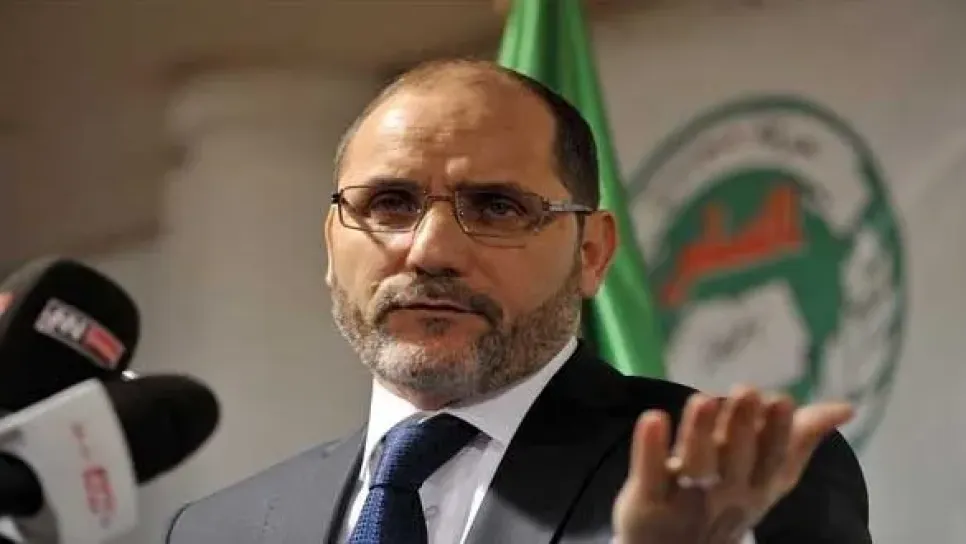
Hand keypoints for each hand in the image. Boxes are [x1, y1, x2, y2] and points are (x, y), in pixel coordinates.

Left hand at [612, 386, 853, 543]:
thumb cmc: (725, 501)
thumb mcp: (767, 476)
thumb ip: (800, 439)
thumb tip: (846, 407)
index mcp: (756, 486)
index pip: (771, 459)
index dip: (776, 433)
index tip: (781, 399)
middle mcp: (724, 493)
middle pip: (734, 459)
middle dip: (740, 426)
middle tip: (745, 390)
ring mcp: (684, 499)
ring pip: (695, 466)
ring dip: (699, 432)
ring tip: (703, 399)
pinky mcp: (646, 502)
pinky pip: (649, 476)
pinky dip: (650, 450)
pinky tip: (653, 417)